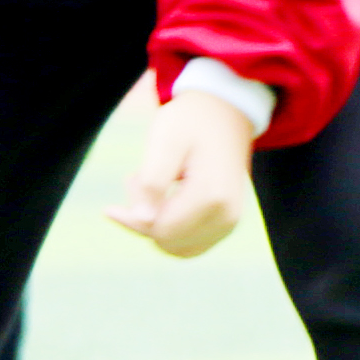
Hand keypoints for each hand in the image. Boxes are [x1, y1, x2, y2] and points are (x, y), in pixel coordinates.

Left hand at [105, 85, 254, 258]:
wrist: (225, 112)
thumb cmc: (190, 122)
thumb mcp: (165, 141)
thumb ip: (153, 182)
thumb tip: (144, 221)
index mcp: (212, 196)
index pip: (159, 231)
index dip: (133, 215)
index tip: (131, 178)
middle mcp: (226, 216)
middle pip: (166, 241)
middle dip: (143, 216)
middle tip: (140, 177)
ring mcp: (229, 223)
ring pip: (176, 246)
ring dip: (155, 222)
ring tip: (152, 184)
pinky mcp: (225, 224)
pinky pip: (188, 243)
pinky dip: (169, 225)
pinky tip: (163, 195)